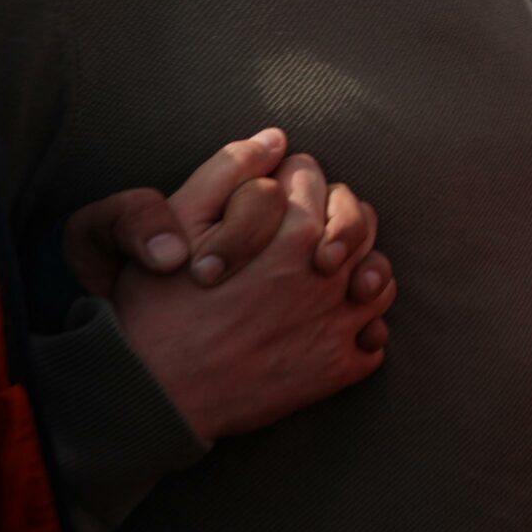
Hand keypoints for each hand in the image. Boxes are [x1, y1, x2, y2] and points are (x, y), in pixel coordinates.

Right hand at [64, 134, 393, 348]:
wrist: (152, 393)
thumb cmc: (159, 306)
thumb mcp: (177, 222)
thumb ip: (228, 170)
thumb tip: (275, 137)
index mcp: (295, 231)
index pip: (319, 182)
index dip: (295, 184)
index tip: (276, 203)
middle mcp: (329, 274)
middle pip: (360, 224)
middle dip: (335, 219)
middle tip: (301, 238)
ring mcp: (339, 324)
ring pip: (378, 278)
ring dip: (358, 272)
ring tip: (322, 280)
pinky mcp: (338, 369)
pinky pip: (375, 340)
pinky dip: (362, 331)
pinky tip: (329, 328)